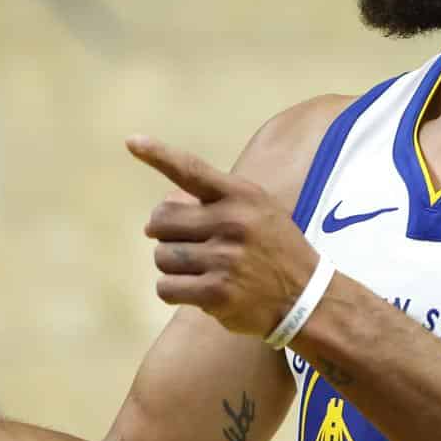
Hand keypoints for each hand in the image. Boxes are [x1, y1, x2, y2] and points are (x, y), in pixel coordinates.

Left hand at [127, 136, 320, 336]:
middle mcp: (232, 222)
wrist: (307, 298)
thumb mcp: (257, 211)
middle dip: (165, 235)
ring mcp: (225, 259)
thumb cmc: (274, 249)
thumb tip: (163, 208)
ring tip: (201, 270)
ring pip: (161, 256)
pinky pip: (166, 287)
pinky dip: (174, 290)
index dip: (159, 155)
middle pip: (161, 221)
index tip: (132, 141)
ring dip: (172, 266)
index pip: (192, 170)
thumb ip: (214, 201)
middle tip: (188, 245)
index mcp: (241, 196)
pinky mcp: (217, 293)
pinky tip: (197, 291)